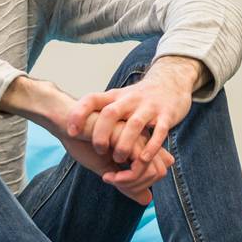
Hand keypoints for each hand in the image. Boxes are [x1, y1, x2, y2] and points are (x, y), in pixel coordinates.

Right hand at [1, 75, 173, 204]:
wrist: (66, 124)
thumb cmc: (84, 142)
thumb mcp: (108, 168)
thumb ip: (128, 183)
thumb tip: (148, 200)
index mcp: (140, 143)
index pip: (159, 170)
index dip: (143, 184)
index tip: (120, 184)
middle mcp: (142, 139)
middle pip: (159, 172)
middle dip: (138, 186)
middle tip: (116, 184)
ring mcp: (136, 136)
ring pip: (151, 171)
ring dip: (131, 183)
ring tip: (109, 179)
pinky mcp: (127, 137)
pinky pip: (137, 166)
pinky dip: (123, 179)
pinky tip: (106, 175)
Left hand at [65, 55, 203, 164]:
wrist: (171, 82)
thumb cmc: (138, 98)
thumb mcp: (117, 98)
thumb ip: (98, 111)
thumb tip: (70, 124)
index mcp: (115, 96)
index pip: (92, 100)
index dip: (79, 114)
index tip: (71, 132)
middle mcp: (130, 100)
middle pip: (111, 113)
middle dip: (101, 134)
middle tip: (99, 151)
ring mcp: (149, 107)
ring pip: (134, 125)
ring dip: (124, 144)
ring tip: (119, 159)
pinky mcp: (166, 115)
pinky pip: (159, 132)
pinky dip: (151, 147)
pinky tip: (142, 159)